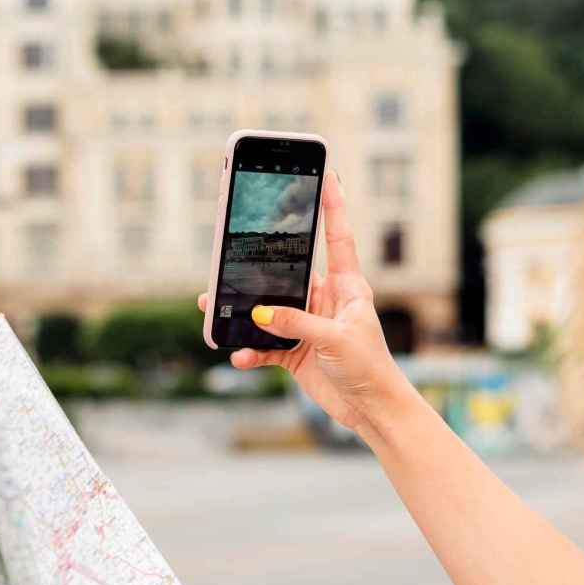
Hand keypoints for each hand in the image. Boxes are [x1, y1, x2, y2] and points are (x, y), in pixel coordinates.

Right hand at [199, 171, 410, 438]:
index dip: (333, 207)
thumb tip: (261, 313)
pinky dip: (250, 351)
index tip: (328, 175)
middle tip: (233, 249)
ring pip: (268, 310)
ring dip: (242, 310)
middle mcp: (325, 301)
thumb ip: (299, 322)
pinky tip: (240, 355)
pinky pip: (265, 346)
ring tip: (213, 303)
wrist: (370, 409)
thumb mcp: (336, 339)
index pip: (337, 238)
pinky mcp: (296, 353)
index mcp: (346, 287)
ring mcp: (308, 326)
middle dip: (259, 264)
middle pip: (288, 273)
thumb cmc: (370, 366)